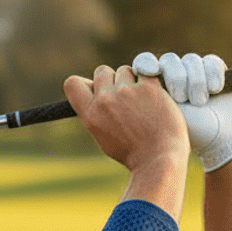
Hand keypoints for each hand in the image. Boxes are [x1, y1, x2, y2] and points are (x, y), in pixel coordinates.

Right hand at [63, 64, 187, 173]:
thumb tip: (91, 86)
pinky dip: (151, 83)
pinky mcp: (148, 88)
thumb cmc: (134, 153)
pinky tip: (156, 99)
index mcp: (90, 115)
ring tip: (144, 104)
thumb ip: (96, 112)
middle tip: (127, 100)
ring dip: (133, 81)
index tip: (99, 91)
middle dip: (114, 80)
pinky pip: (146, 72)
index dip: (87, 83)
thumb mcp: (104, 136)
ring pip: (125, 70)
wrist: (159, 160)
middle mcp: (104, 101)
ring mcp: (126, 92)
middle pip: (102, 71)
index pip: (72, 83)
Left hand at [133, 52, 231, 171]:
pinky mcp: (215, 73)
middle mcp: (174, 78)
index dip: (146, 63)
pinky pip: (211, 62)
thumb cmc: (184, 138)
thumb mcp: (156, 121)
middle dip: (176, 78)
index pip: (145, 63)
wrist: (219, 144)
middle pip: (169, 61)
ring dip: (195, 79)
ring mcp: (195, 74)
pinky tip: (215, 89)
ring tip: (199, 102)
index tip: (150, 71)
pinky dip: (213, 73)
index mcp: (154, 88)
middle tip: (181, 99)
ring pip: (190, 60)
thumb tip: (118, 89)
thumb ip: (137, 104)